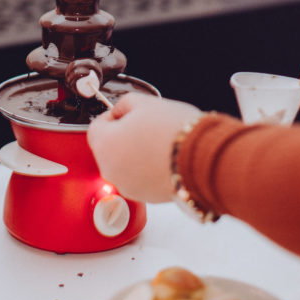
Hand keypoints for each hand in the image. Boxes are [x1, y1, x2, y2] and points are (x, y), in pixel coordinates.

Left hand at [87, 93, 202, 202]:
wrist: (204, 158)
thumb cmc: (175, 130)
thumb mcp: (144, 102)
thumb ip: (124, 104)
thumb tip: (120, 111)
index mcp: (104, 145)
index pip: (96, 127)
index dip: (112, 116)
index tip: (126, 114)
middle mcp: (110, 170)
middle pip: (109, 148)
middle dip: (124, 137)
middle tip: (147, 127)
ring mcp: (128, 186)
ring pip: (124, 165)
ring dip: (135, 154)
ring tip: (159, 142)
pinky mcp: (146, 197)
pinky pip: (139, 178)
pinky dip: (147, 169)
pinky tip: (165, 158)